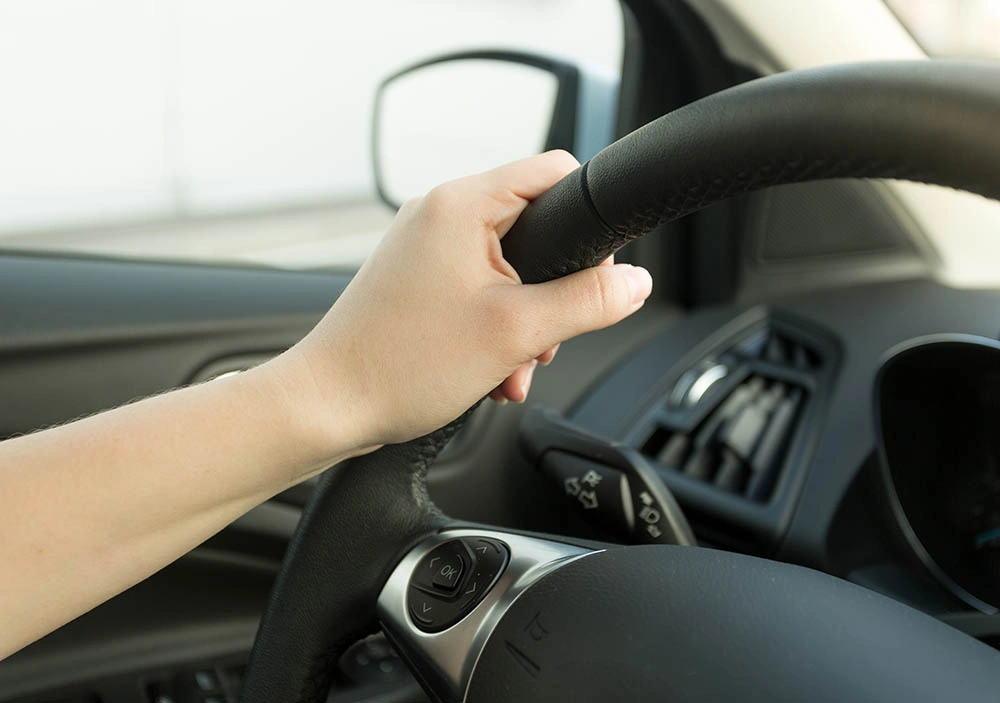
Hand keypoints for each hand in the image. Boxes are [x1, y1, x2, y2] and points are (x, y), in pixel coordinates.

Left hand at [282, 151, 652, 453]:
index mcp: (462, 204)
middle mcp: (439, 214)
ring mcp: (425, 247)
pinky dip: (495, 329)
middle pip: (536, 229)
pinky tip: (491, 372)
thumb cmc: (401, 365)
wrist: (329, 405)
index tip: (596, 271)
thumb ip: (588, 302)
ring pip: (510, 269)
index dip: (588, 219)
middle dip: (553, 293)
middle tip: (544, 339)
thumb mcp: (516, 333)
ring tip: (512, 368)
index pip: (554, 173)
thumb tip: (636, 283)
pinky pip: (478, 290)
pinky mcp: (417, 280)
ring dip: (525, 322)